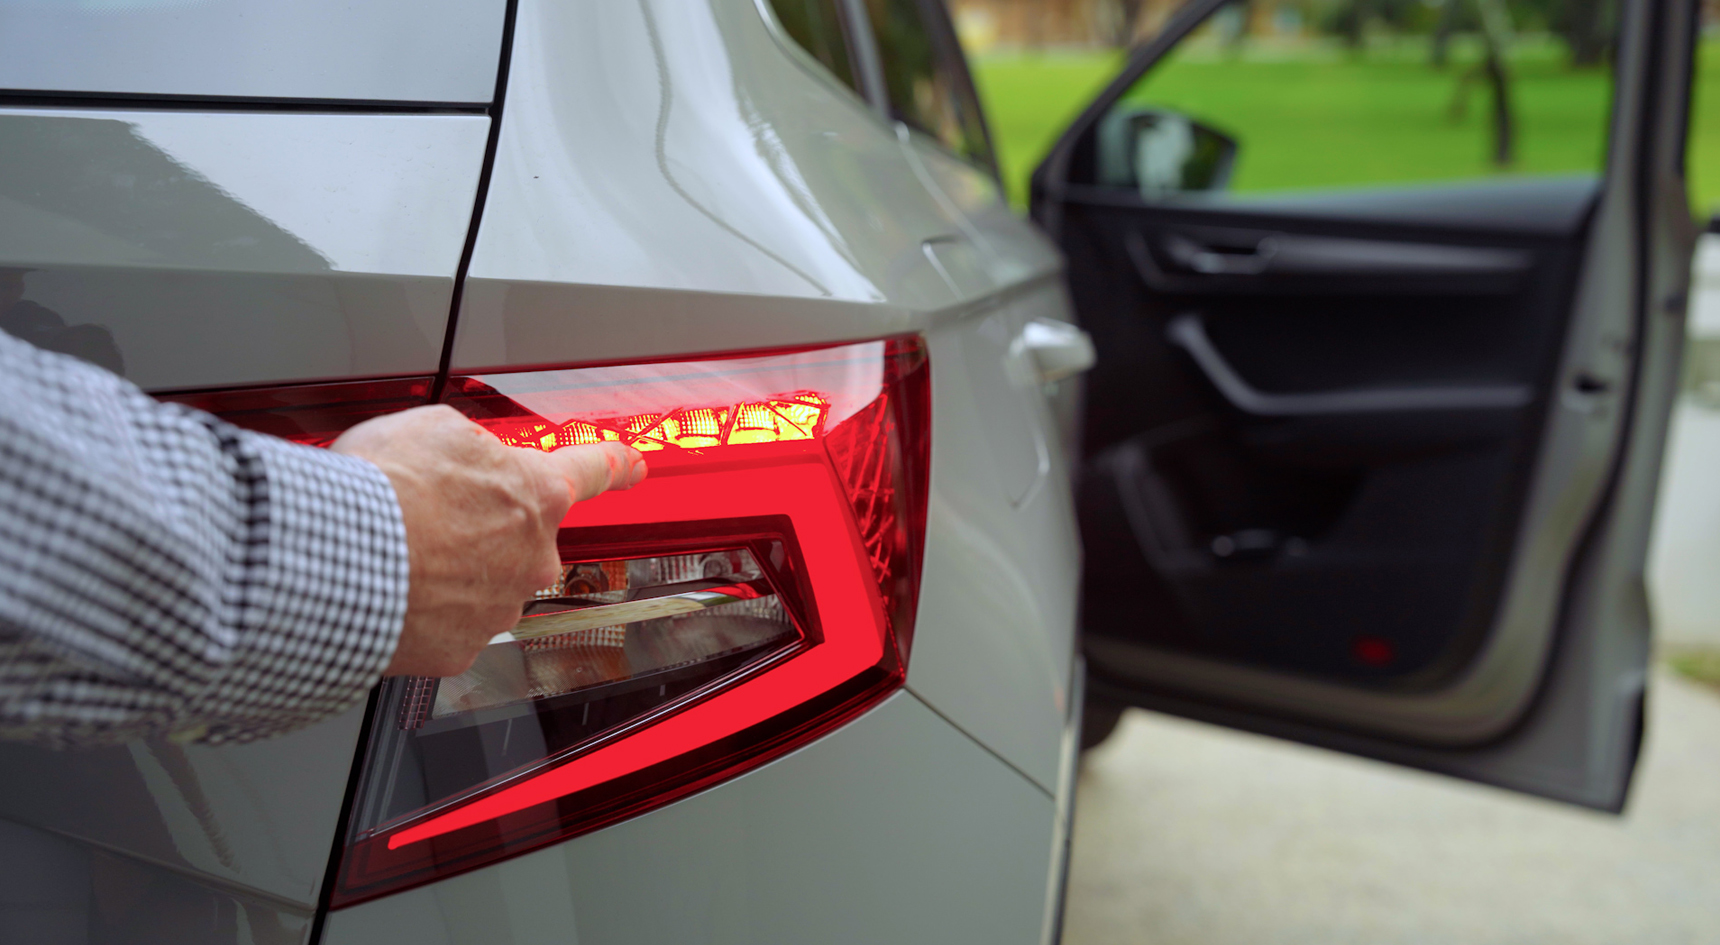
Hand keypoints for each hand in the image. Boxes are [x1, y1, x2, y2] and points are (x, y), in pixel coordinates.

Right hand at [331, 405, 645, 676]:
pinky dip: (419, 608)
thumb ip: (470, 447)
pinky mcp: (460, 649)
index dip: (614, 465)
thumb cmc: (384, 489)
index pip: (590, 471)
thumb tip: (469, 458)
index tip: (633, 466)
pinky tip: (388, 588)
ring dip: (444, 568)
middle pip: (517, 537)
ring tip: (393, 550)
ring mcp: (498, 607)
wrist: (336, 559)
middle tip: (425, 515)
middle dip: (479, 528)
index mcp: (534, 493)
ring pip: (478, 582)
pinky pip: (444, 623)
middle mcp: (530, 557)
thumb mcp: (432, 429)